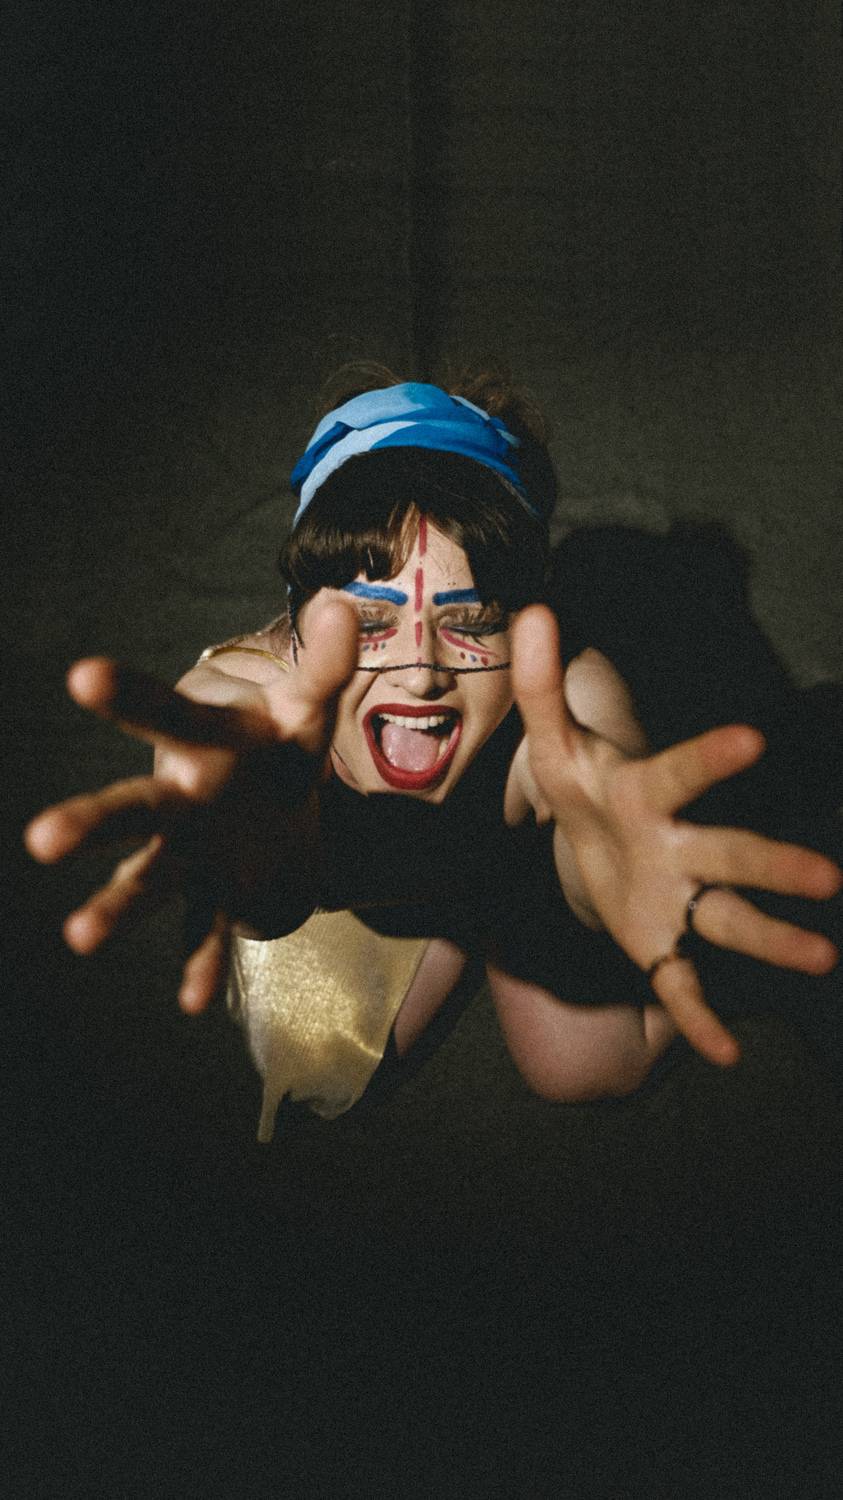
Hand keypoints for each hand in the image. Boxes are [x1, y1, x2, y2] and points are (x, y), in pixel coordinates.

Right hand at [24, 597, 358, 1013]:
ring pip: (150, 878)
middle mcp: (181, 799)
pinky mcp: (218, 892)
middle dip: (90, 822)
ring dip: (118, 905)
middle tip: (42, 839)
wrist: (275, 799)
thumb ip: (324, 662)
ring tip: (80, 936)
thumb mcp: (309, 702)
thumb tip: (339, 606)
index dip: (127, 694)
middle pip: (131, 810)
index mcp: (202, 741)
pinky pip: (206, 929)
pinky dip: (201, 963)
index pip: (163, 713)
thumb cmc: (279, 741)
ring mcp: (193, 852)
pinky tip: (194, 1000)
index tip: (82, 674)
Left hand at [512, 606, 841, 1065]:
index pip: (682, 772)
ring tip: (823, 957)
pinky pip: (682, 984)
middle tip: (830, 879)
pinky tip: (726, 1055)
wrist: (590, 840)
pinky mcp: (660, 944)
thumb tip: (530, 609)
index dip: (711, 758)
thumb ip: (541, 682)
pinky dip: (700, 1019)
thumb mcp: (551, 740)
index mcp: (648, 793)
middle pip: (729, 857)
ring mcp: (677, 899)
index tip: (755, 739)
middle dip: (774, 866)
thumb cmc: (582, 783)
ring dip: (771, 938)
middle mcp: (678, 847)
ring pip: (728, 920)